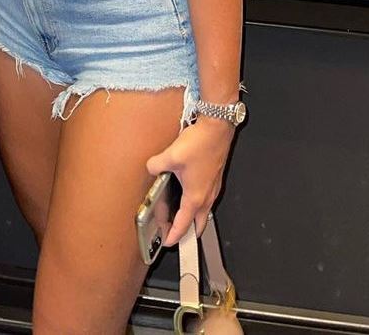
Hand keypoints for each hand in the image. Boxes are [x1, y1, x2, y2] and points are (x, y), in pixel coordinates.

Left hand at [146, 117, 232, 246]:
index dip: (174, 234)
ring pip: (203, 210)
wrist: (217, 127)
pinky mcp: (213, 176)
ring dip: (193, 217)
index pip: (184, 223)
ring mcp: (212, 186)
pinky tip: (187, 192)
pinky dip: (196, 203)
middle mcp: (207, 195)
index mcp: (196, 197)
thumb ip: (156, 165)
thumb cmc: (202, 143)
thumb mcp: (171, 156)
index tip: (169, 242)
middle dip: (188, 231)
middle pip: (198, 222)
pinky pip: (205, 197)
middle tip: (176, 234)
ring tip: (179, 216)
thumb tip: (150, 168)